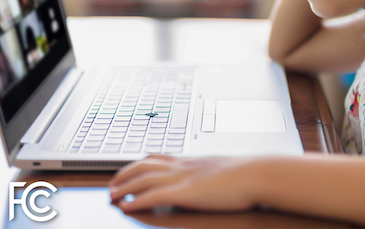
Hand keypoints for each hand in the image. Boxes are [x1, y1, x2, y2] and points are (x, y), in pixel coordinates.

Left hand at [108, 154, 258, 212]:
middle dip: (124, 175)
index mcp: (188, 160)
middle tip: (111, 185)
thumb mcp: (217, 168)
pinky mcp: (185, 192)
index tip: (126, 171)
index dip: (137, 164)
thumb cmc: (241, 172)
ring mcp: (182, 177)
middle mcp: (181, 166)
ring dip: (124, 188)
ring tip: (111, 195)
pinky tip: (127, 207)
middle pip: (143, 166)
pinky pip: (154, 196)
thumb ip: (204, 171)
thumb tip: (200, 176)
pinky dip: (137, 201)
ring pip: (143, 179)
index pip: (155, 158)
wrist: (253, 173)